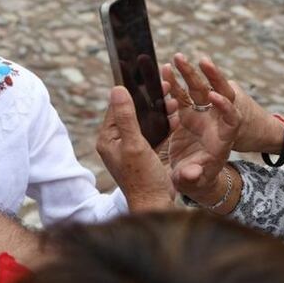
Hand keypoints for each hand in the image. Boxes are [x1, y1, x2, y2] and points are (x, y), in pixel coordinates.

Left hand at [96, 86, 173, 211]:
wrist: (155, 203)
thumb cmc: (142, 177)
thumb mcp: (134, 144)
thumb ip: (126, 117)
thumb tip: (116, 89)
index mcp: (108, 138)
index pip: (116, 108)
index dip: (132, 92)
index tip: (147, 79)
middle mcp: (116, 142)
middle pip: (132, 113)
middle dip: (149, 101)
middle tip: (165, 86)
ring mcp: (130, 148)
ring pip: (144, 122)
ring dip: (158, 112)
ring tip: (173, 100)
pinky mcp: (144, 153)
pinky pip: (153, 134)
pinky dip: (164, 125)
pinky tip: (176, 117)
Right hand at [162, 54, 277, 205]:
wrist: (190, 180)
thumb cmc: (196, 183)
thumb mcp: (193, 182)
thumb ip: (192, 176)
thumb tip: (191, 173)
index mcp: (223, 140)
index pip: (232, 119)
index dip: (226, 107)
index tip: (215, 97)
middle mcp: (213, 124)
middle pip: (215, 97)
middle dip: (208, 79)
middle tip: (200, 62)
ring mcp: (199, 119)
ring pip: (196, 92)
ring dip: (187, 75)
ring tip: (176, 59)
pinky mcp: (185, 117)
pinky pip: (180, 97)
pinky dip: (173, 84)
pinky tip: (164, 72)